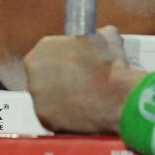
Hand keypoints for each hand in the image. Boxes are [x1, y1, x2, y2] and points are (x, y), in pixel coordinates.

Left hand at [24, 26, 143, 133]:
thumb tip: (100, 35)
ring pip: (46, 97)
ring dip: (59, 97)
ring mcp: (38, 99)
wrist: (119, 97)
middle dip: (57, 77)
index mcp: (43, 49)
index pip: (46, 51)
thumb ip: (94, 34)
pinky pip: (52, 117)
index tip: (72, 61)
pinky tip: (81, 112)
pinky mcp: (45, 120)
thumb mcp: (106, 37)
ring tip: (82, 97)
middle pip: (42, 75)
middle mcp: (34, 74)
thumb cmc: (111, 66)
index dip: (61, 56)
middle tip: (77, 80)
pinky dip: (64, 116)